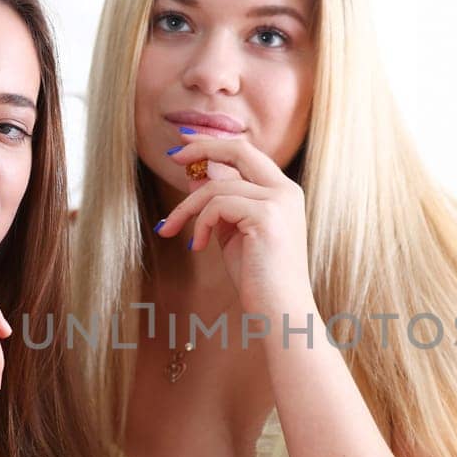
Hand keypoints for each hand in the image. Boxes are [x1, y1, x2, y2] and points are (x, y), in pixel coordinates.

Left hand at [153, 134, 312, 319]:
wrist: (280, 312)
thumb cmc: (258, 278)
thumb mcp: (233, 233)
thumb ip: (220, 203)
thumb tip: (196, 175)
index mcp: (283, 192)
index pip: (247, 154)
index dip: (215, 145)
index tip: (185, 144)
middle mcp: (286, 191)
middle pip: (239, 150)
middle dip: (202, 147)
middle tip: (172, 156)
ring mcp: (279, 202)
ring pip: (217, 186)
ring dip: (186, 207)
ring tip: (171, 229)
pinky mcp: (267, 217)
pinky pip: (218, 205)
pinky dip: (200, 223)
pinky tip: (198, 245)